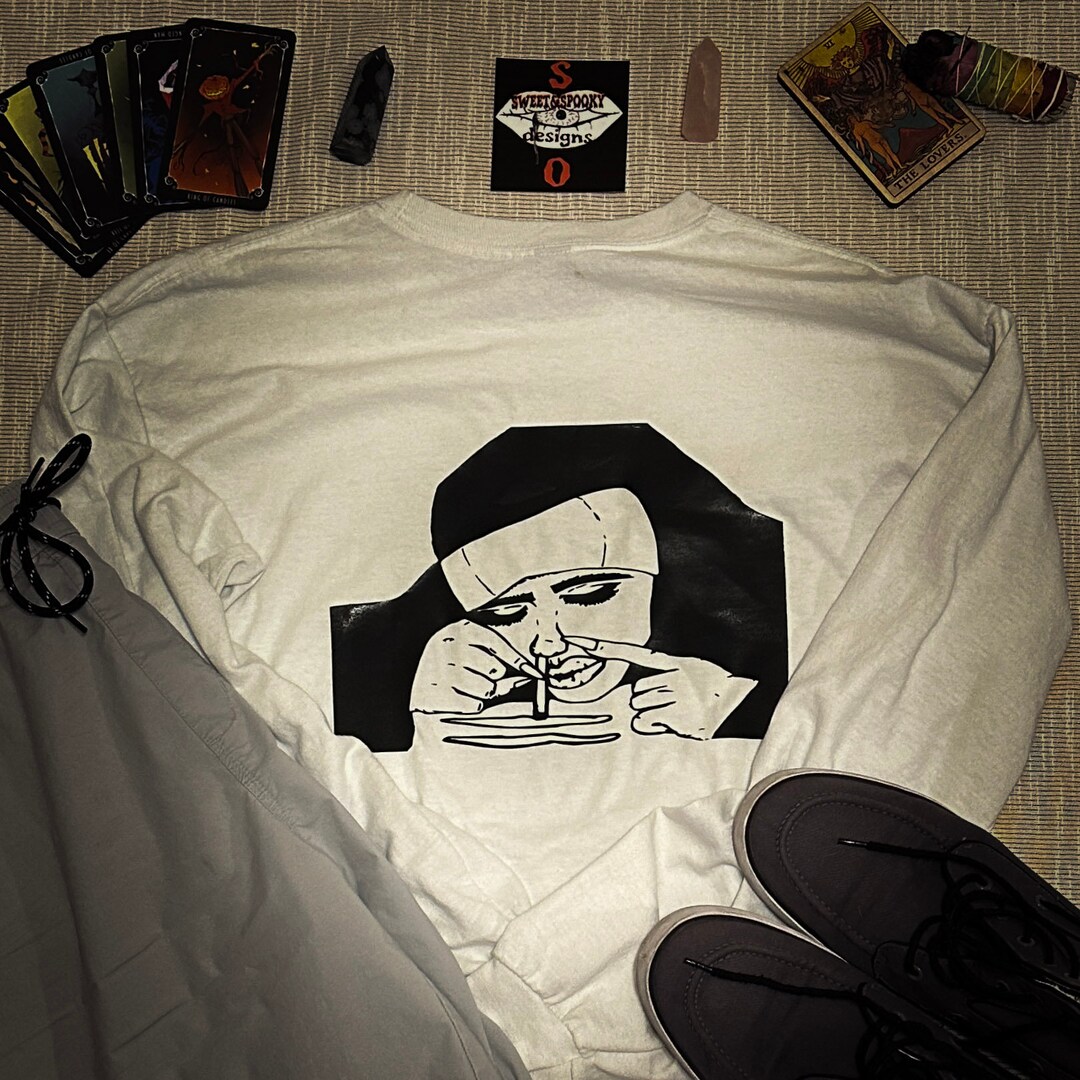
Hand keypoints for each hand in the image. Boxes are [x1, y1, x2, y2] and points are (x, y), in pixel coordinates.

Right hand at [411, 620, 541, 714]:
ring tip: (468, 686)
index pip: (496, 643)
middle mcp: (448, 646)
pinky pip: (474, 705)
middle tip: (481, 676)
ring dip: (483, 692)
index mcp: (459, 629)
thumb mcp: (473, 646)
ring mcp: (440, 671)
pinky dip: (472, 704)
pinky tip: (460, 696)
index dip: (518, 659)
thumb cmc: (453, 663)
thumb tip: (529, 670)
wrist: (416, 680)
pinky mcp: (436, 695)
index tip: (534, 672)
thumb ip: (502, 652)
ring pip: (486, 689)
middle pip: (494, 669)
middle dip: (494, 677)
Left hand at [564, 636, 756, 739]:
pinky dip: (656, 725)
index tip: (576, 641)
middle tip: (672, 701)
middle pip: (634, 693)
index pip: (631, 652)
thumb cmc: (710, 686)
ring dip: (652, 714)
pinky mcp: (680, 718)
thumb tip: (634, 690)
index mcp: (672, 662)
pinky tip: (675, 720)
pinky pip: (647, 724)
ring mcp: (677, 698)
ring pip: (639, 710)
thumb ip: (659, 672)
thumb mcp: (688, 668)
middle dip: (647, 700)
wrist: (742, 701)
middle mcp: (673, 677)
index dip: (602, 647)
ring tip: (676, 710)